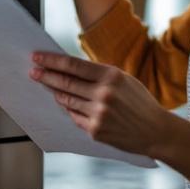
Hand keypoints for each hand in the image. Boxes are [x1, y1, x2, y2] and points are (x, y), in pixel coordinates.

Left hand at [30, 51, 168, 157]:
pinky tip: (67, 104)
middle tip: (33, 72)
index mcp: (111, 76)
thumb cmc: (139, 102)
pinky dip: (70, 110)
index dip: (52, 61)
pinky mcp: (95, 130)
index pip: (73, 65)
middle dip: (46, 76)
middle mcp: (103, 94)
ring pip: (67, 101)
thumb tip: (70, 69)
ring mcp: (98, 114)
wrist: (156, 131)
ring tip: (48, 86)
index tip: (37, 57)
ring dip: (55, 93)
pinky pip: (75, 117)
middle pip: (65, 83)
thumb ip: (99, 75)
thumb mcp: (124, 80)